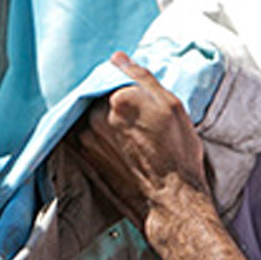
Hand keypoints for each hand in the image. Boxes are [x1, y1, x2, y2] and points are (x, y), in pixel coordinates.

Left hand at [71, 54, 207, 225]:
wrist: (171, 200)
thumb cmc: (177, 155)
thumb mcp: (172, 106)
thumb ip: (142, 78)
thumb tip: (118, 59)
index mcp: (119, 98)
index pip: (112, 75)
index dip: (126, 85)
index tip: (139, 99)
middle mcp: (96, 116)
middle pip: (99, 94)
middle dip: (113, 101)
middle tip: (137, 120)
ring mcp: (86, 137)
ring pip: (91, 114)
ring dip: (104, 118)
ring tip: (131, 137)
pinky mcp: (82, 155)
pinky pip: (84, 133)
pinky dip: (97, 134)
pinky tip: (119, 146)